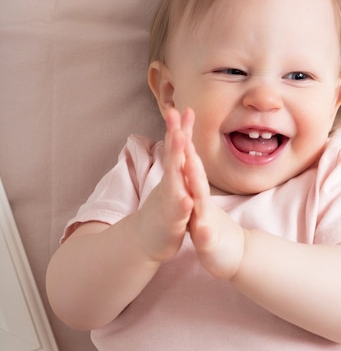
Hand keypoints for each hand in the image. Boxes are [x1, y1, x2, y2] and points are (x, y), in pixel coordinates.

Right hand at [136, 107, 194, 262]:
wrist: (143, 241)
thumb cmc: (162, 211)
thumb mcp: (171, 185)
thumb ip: (175, 164)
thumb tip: (176, 140)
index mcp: (173, 178)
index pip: (177, 150)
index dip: (180, 129)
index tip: (184, 109)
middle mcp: (170, 187)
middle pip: (173, 160)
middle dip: (175, 140)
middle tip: (175, 117)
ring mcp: (169, 204)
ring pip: (174, 183)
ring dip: (176, 166)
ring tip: (180, 147)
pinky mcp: (172, 224)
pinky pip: (178, 214)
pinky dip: (182, 206)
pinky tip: (187, 199)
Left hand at [184, 138, 244, 279]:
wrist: (234, 253)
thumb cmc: (212, 226)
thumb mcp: (199, 201)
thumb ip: (195, 181)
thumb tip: (190, 159)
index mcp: (198, 193)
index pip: (190, 166)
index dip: (184, 144)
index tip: (176, 123)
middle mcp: (205, 204)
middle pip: (196, 178)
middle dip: (190, 158)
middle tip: (182, 136)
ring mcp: (209, 222)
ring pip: (202, 203)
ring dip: (198, 186)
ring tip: (192, 168)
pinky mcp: (210, 243)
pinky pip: (207, 237)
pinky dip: (205, 232)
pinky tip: (203, 229)